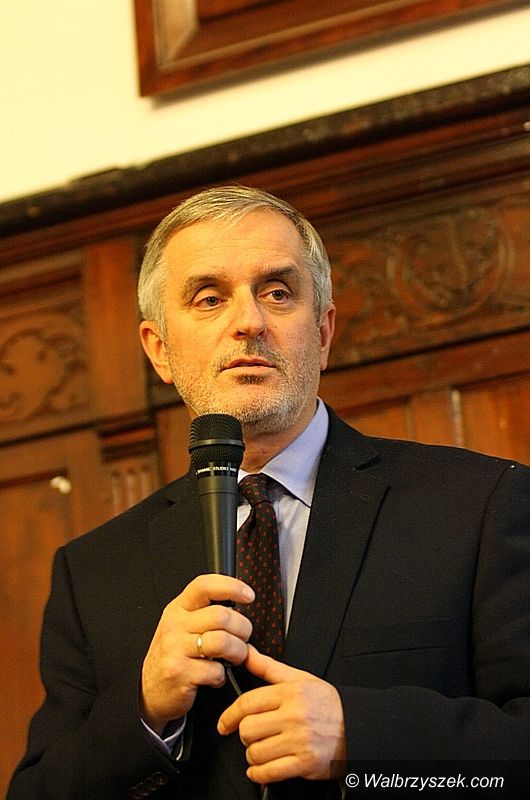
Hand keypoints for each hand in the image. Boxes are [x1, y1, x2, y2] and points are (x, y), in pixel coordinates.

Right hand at [141, 574, 253, 734]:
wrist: (150, 690)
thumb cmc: (174, 655)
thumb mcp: (183, 626)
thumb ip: (206, 614)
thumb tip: (241, 609)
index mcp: (179, 608)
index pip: (204, 586)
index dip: (230, 586)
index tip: (248, 595)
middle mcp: (175, 625)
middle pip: (221, 615)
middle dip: (243, 629)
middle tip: (243, 639)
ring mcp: (175, 648)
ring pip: (222, 641)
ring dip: (238, 652)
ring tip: (234, 658)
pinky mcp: (179, 672)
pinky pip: (215, 671)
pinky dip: (222, 676)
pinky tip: (214, 677)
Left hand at [217, 646, 345, 783]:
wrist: (358, 728)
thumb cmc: (328, 703)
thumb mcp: (300, 679)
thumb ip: (269, 668)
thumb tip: (247, 653)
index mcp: (290, 693)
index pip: (248, 703)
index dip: (229, 715)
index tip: (225, 723)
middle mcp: (294, 716)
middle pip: (248, 729)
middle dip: (245, 735)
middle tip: (252, 735)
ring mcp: (300, 741)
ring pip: (256, 753)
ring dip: (253, 755)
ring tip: (262, 750)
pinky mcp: (305, 764)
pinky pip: (269, 773)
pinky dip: (259, 774)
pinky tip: (262, 768)